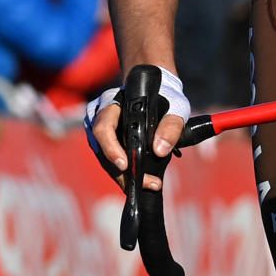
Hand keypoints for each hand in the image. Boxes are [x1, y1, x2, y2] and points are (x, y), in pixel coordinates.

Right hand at [85, 67, 188, 192]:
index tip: (125, 165)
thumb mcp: (176, 105)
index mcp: (111, 102)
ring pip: (105, 159)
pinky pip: (110, 160)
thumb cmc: (166, 95)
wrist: (159, 91)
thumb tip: (160, 150)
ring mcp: (99, 131)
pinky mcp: (105, 143)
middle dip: (122, 171)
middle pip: (102, 149)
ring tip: (147, 184)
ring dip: (124, 176)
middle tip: (145, 183)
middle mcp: (99, 116)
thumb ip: (171, 125)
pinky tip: (139, 180)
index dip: (111, 148)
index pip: (103, 127)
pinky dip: (124, 172)